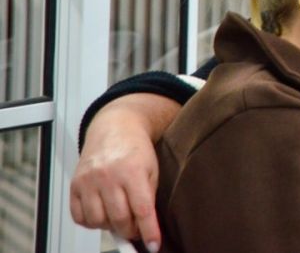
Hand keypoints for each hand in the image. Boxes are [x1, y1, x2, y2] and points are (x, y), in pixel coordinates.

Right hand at [70, 93, 180, 251]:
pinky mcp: (74, 185)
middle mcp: (108, 176)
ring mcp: (89, 180)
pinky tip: (102, 212)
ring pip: (98, 221)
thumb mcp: (152, 170)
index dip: (149, 232)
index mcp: (132, 171)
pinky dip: (92, 222)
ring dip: (111, 226)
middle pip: (119, 219)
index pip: (142, 210)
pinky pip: (80, 217)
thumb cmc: (136, 150)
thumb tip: (148, 229)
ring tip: (119, 216)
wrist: (115, 128)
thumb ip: (149, 198)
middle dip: (131, 231)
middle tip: (137, 228)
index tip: (154, 245)